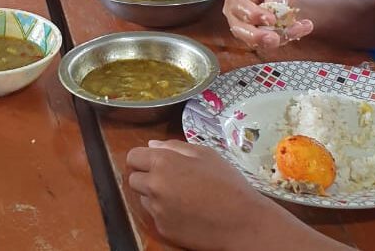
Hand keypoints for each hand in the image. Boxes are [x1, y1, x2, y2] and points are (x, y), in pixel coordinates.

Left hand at [127, 141, 260, 250]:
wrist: (242, 222)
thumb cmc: (227, 183)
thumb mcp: (205, 154)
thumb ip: (175, 146)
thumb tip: (152, 144)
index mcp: (163, 162)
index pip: (133, 156)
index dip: (143, 157)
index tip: (154, 161)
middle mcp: (154, 186)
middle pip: (133, 178)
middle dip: (146, 176)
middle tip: (169, 178)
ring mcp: (157, 210)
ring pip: (143, 198)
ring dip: (154, 195)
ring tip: (181, 195)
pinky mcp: (163, 228)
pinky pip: (155, 216)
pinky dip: (165, 213)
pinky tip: (185, 211)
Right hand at [222, 0, 313, 48]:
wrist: (283, 0)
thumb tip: (276, 1)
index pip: (238, 5)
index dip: (253, 14)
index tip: (271, 19)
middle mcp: (236, 12)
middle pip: (238, 28)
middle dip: (256, 36)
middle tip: (274, 39)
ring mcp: (243, 28)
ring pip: (253, 40)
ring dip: (277, 38)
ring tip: (296, 30)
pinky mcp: (255, 40)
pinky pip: (267, 44)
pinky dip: (286, 38)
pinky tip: (301, 28)